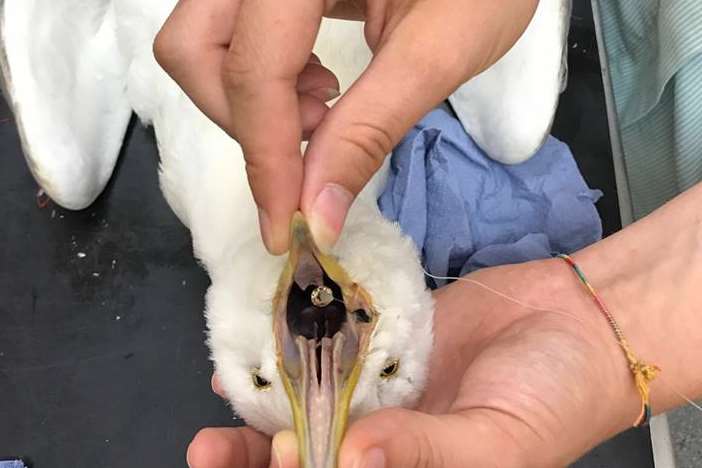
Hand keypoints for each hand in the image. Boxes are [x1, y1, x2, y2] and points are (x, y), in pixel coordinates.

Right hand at [154, 0, 538, 253]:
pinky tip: (318, 84)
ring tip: (324, 109)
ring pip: (203, 40)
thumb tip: (316, 217)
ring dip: (250, 98)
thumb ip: (369, 129)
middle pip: (195, 46)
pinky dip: (261, 76)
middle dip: (245, 118)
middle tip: (315, 137)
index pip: (254, 66)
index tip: (283, 229)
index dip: (266, 157)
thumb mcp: (438, 53)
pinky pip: (231, 32)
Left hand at [185, 259, 639, 467]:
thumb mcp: (496, 443)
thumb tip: (350, 461)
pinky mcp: (381, 346)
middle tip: (211, 451)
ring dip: (262, 416)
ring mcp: (381, 396)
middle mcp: (388, 447)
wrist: (577, 321)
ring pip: (309, 412)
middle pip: (311, 462)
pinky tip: (256, 356)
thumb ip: (426, 453)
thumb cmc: (552, 399)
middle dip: (259, 462)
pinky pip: (329, 354)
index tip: (272, 463)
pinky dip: (293, 357)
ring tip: (215, 416)